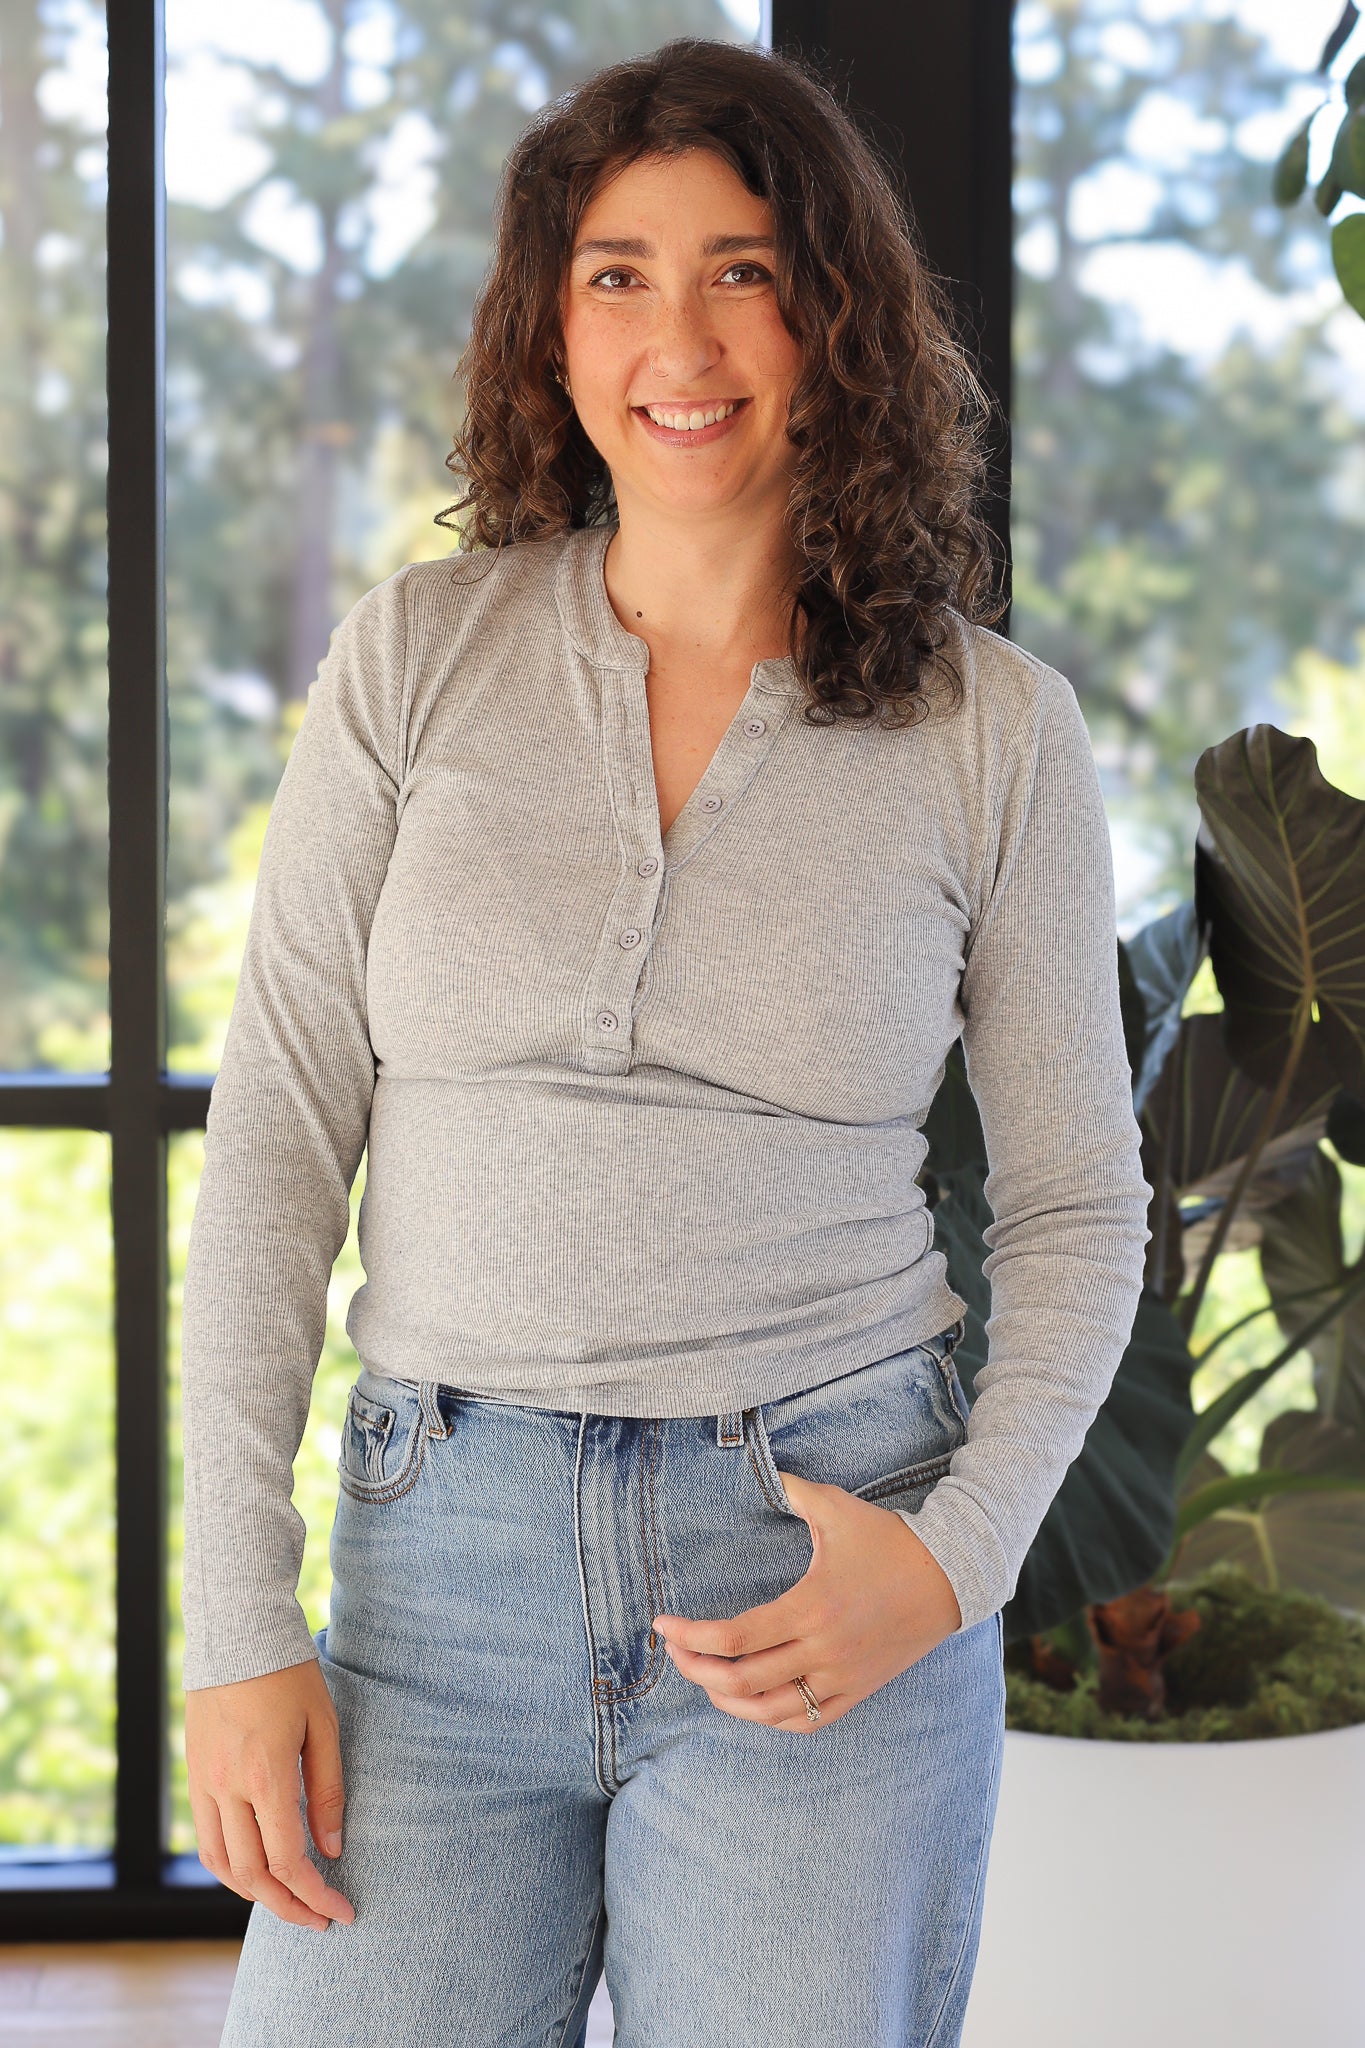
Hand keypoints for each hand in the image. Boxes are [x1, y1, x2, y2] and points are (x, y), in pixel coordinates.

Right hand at [185, 1656, 355, 1929]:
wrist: (236, 1631)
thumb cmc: (289, 1673)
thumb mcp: (324, 1725)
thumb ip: (328, 1790)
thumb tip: (333, 1848)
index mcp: (267, 1776)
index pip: (289, 1861)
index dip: (316, 1895)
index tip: (342, 1912)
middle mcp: (228, 1787)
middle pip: (253, 1875)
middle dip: (289, 1907)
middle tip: (319, 1920)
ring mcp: (203, 1782)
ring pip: (221, 1864)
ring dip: (255, 1894)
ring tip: (289, 1902)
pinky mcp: (193, 1774)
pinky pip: (205, 1838)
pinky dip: (229, 1866)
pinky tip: (255, 1869)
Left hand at [653, 1470, 961, 1731]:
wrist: (950, 1575)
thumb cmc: (888, 1539)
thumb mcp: (837, 1507)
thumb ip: (790, 1489)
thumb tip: (758, 1468)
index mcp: (812, 1607)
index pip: (735, 1639)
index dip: (690, 1637)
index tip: (663, 1626)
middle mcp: (824, 1650)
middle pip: (741, 1681)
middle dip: (695, 1668)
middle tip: (673, 1650)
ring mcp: (842, 1677)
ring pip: (769, 1711)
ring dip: (726, 1700)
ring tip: (703, 1676)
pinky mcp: (858, 1691)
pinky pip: (806, 1720)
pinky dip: (769, 1717)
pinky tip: (748, 1701)